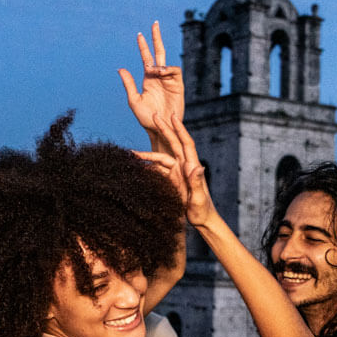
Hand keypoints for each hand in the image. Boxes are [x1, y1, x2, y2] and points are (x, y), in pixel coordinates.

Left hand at [118, 21, 183, 153]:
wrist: (161, 129)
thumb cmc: (147, 119)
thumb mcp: (134, 101)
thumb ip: (128, 84)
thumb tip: (120, 68)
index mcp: (148, 79)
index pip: (146, 58)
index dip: (143, 46)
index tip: (139, 34)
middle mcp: (159, 77)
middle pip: (159, 53)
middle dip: (156, 38)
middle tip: (154, 23)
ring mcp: (169, 80)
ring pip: (166, 63)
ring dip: (159, 64)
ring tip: (153, 72)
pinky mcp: (178, 86)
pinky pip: (175, 72)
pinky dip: (168, 69)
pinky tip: (161, 73)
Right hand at [135, 111, 213, 227]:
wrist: (202, 220)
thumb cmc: (202, 210)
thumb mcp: (198, 198)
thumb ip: (197, 182)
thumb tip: (199, 167)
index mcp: (192, 166)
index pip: (186, 143)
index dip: (179, 129)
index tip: (173, 116)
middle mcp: (185, 166)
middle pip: (173, 144)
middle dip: (164, 130)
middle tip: (155, 116)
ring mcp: (178, 172)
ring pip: (162, 157)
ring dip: (148, 154)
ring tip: (133, 154)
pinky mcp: (173, 179)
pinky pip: (159, 170)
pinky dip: (149, 167)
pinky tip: (138, 167)